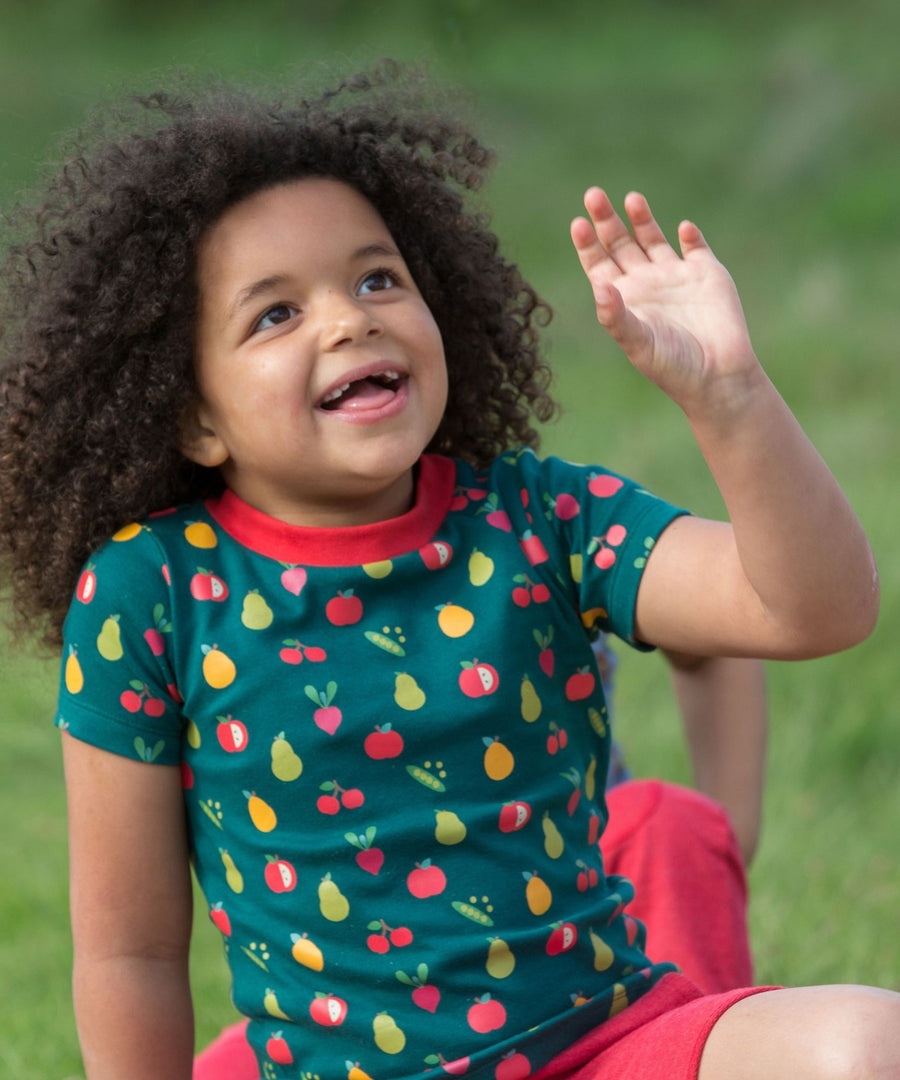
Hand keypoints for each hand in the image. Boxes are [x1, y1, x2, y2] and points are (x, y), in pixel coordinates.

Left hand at [571, 188, 759, 417]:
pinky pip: (696, 247)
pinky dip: (690, 236)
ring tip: (631, 199)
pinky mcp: (707, 274)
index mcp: (624, 299)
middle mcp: (646, 283)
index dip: (587, 244)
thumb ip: (616, 316)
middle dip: (606, 220)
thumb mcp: (638, 343)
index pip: (598, 265)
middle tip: (593, 195)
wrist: (717, 376)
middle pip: (619, 244)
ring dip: (641, 218)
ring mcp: (676, 276)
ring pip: (652, 238)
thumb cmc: (671, 365)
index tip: (578, 223)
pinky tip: (683, 230)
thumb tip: (599, 286)